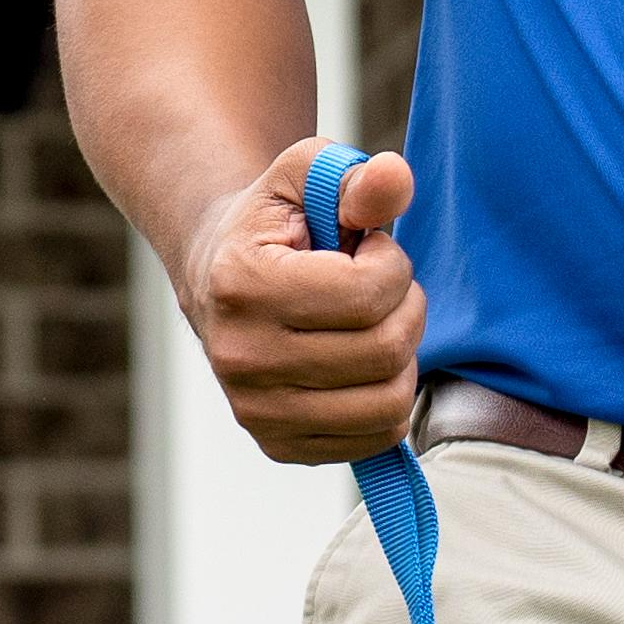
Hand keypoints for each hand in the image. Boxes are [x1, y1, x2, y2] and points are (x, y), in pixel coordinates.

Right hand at [186, 138, 424, 464]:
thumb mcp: (306, 177)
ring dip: (403, 358)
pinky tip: (365, 365)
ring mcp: (256, 411)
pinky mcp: (279, 446)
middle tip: (382, 289)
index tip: (370, 250)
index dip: (392, 264)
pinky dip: (389, 399)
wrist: (218, 276)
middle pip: (385, 351)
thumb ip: (354, 176)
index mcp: (242, 285)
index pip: (367, 294)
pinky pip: (376, 439)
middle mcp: (241, 357)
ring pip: (388, 403)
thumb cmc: (276, 223)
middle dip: (406, 309)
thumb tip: (394, 177)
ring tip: (375, 325)